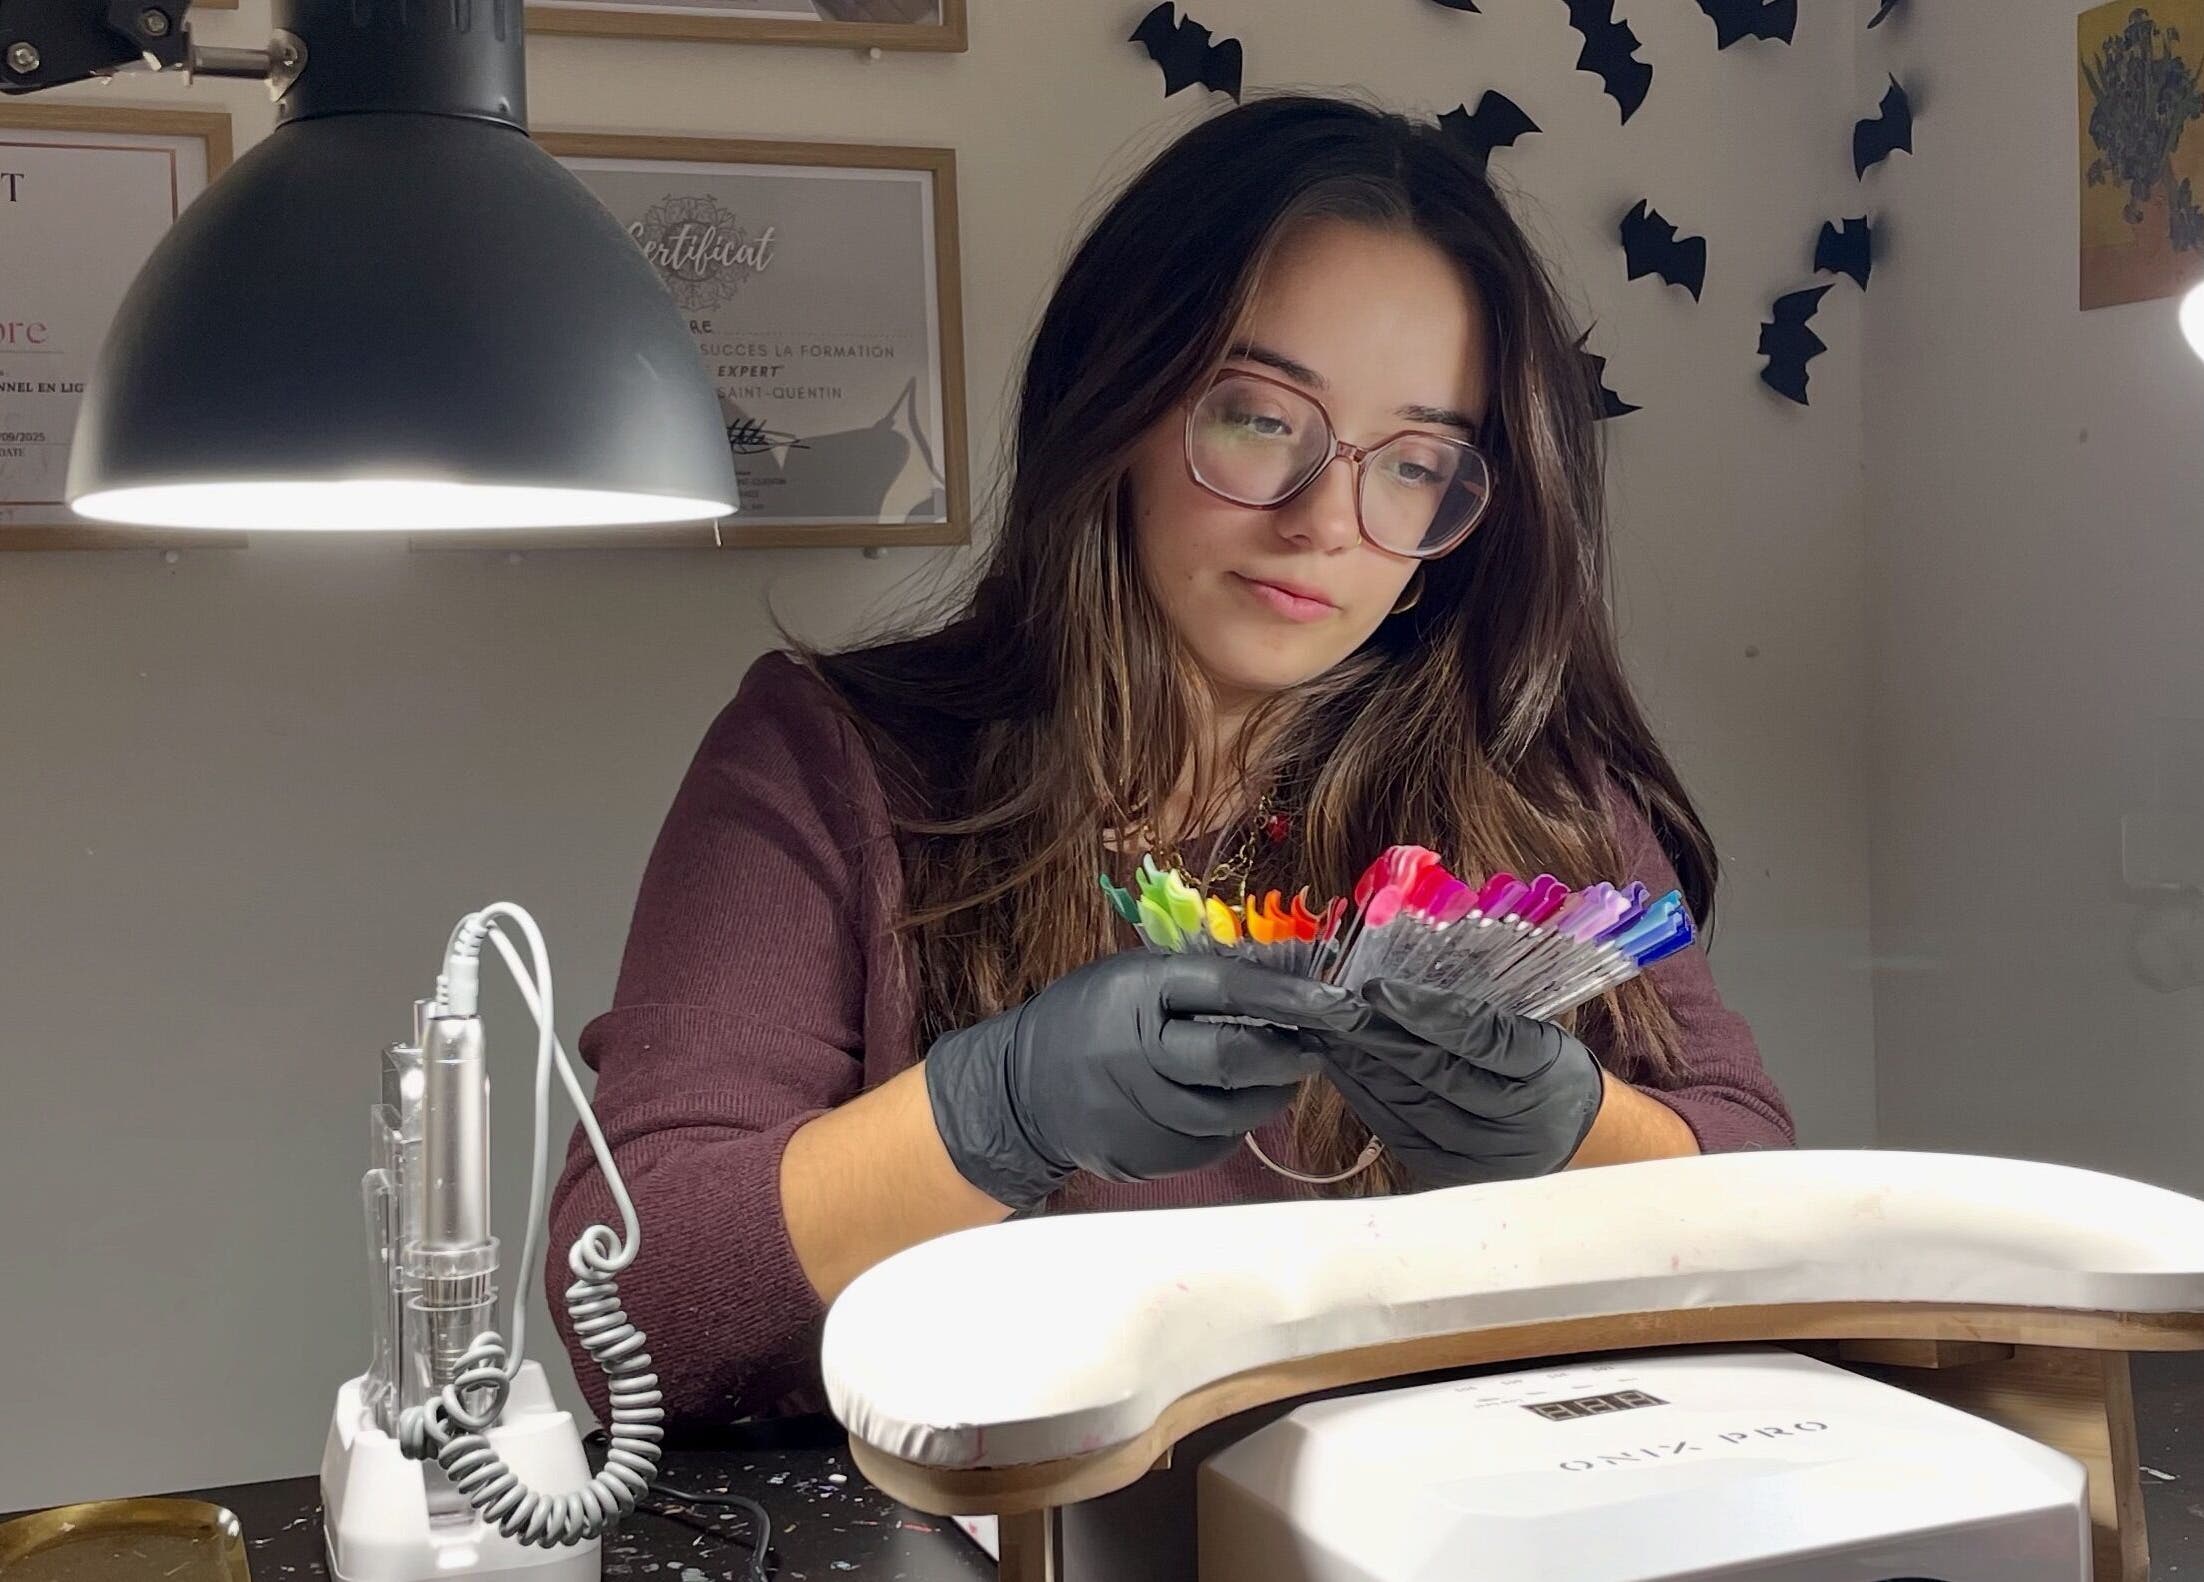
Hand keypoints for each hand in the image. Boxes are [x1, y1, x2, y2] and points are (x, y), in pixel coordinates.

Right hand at [923, 951, 1348, 1210]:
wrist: (1021, 1092)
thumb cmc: (1088, 1019)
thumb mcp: (1131, 977)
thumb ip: (1201, 977)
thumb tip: (1288, 972)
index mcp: (1136, 994)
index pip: (1226, 990)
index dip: (1288, 997)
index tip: (1336, 1002)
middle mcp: (1139, 1054)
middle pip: (1233, 1060)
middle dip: (1288, 1055)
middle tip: (1318, 1048)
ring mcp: (1142, 1113)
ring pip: (1233, 1111)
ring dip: (1270, 1093)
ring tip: (1281, 1074)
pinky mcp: (1149, 1157)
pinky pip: (1213, 1142)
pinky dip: (1233, 1122)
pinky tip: (1229, 1103)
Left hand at [1300, 979, 1606, 1188]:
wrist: (1579, 1138)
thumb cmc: (1551, 1072)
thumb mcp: (1536, 1032)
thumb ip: (1480, 1019)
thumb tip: (1403, 994)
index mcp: (1541, 1070)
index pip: (1475, 1038)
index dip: (1422, 1014)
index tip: (1375, 990)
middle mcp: (1513, 1120)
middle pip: (1432, 1075)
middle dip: (1373, 1038)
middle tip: (1330, 1009)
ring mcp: (1481, 1156)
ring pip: (1408, 1105)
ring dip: (1360, 1067)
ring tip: (1325, 1034)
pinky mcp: (1453, 1175)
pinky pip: (1398, 1133)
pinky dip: (1366, 1098)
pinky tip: (1343, 1071)